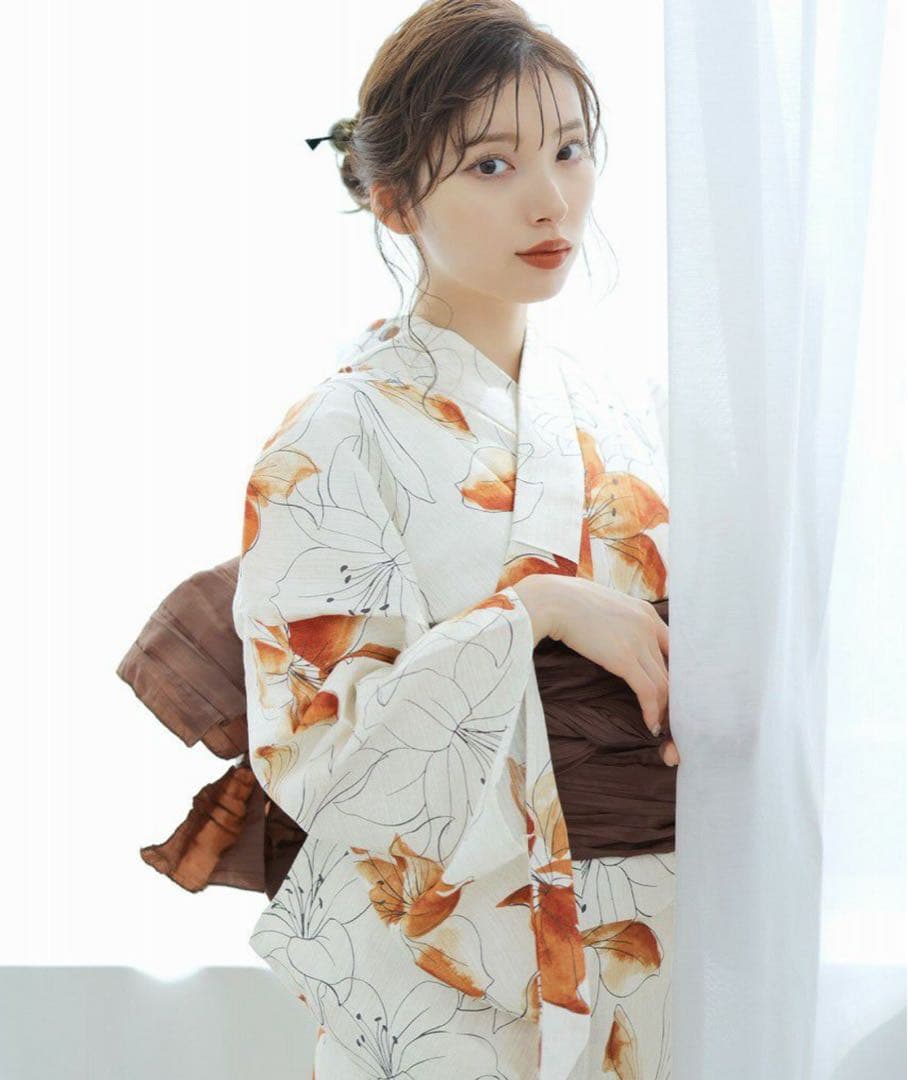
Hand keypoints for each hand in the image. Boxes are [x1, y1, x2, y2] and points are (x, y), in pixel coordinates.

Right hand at [516, 575, 679, 766]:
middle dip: (671, 695)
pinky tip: (650, 725)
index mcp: (646, 612)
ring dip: (663, 708)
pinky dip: (652, 712)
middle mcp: (649, 625)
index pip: (673, 648)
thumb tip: (617, 638)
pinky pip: (648, 692)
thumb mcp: (606, 606)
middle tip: (666, 715)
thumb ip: (620, 621)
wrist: (553, 600)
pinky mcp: (624, 659)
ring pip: (664, 683)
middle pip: (671, 669)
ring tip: (658, 724)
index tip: (668, 691)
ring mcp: (639, 642)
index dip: (673, 673)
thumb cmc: (570, 602)